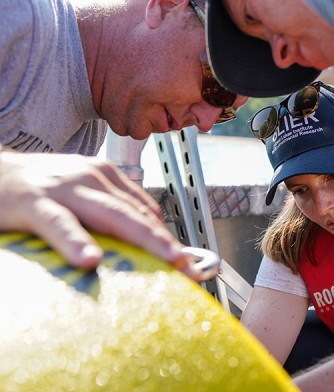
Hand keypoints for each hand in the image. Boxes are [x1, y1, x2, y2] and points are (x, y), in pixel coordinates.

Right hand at [0, 151, 210, 281]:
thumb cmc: (39, 189)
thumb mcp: (82, 194)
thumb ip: (111, 210)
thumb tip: (147, 235)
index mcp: (106, 176)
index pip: (146, 210)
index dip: (169, 236)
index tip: (188, 262)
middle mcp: (92, 178)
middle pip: (138, 214)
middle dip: (168, 241)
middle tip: (190, 266)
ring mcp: (64, 189)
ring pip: (111, 216)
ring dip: (145, 239)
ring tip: (167, 259)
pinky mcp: (32, 203)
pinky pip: (58, 224)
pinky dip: (76, 241)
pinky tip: (89, 259)